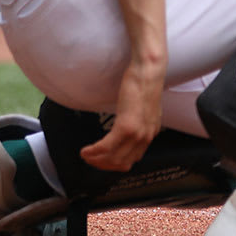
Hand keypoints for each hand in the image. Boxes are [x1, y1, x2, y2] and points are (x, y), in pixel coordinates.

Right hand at [81, 56, 166, 170]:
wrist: (148, 71)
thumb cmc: (143, 84)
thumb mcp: (143, 108)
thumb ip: (137, 121)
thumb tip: (124, 129)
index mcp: (150, 132)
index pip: (132, 159)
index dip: (114, 163)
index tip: (101, 160)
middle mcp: (146, 136)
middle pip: (122, 162)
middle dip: (103, 164)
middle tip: (89, 159)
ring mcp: (138, 132)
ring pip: (113, 158)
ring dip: (96, 160)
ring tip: (85, 155)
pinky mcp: (127, 126)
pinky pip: (106, 147)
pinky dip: (94, 151)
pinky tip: (85, 150)